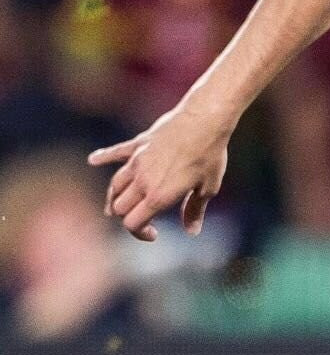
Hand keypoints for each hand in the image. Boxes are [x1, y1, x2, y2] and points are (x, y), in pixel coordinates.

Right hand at [88, 107, 230, 241]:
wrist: (204, 121)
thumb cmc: (210, 156)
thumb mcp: (208, 188)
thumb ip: (195, 210)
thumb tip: (192, 231)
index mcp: (158, 196)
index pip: (132, 223)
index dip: (140, 233)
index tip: (154, 233)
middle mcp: (142, 181)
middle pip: (119, 207)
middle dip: (127, 217)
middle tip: (143, 219)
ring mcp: (137, 161)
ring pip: (114, 186)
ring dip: (115, 197)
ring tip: (119, 205)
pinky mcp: (138, 144)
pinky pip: (115, 153)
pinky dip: (103, 157)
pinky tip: (94, 160)